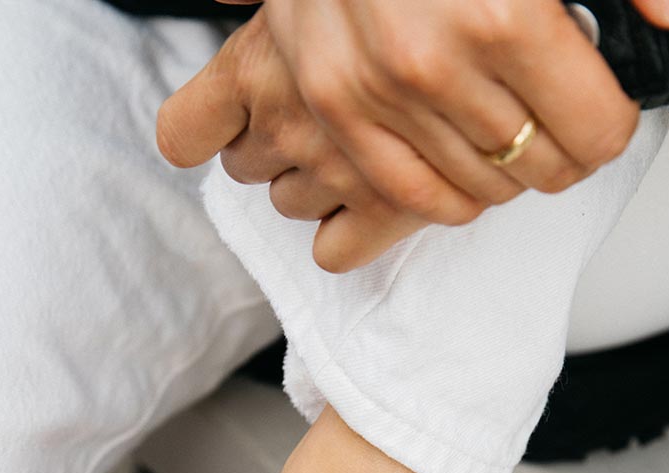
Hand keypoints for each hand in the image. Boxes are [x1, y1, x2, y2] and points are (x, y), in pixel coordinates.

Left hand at [158, 9, 435, 272]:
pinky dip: (347, 235)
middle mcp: (285, 121)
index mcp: (255, 63)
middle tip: (319, 115)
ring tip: (359, 145)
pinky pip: (333, 252)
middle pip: (245, 167)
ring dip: (316, 184)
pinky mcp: (385, 208)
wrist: (484, 5)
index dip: (204, 135)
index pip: (184, 135)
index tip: (227, 126)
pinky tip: (373, 199)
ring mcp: (333, 170)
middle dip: (274, 147)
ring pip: (290, 206)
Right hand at [223, 0, 644, 226]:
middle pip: (542, 167)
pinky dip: (451, 194)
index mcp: (503, 15)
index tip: (601, 110)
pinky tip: (464, 164)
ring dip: (506, 170)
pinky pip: (415, 198)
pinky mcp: (335, 112)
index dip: (609, 125)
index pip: (595, 132)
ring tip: (505, 129)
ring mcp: (377, 95)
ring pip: (483, 190)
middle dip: (559, 148)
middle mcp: (436, 66)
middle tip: (553, 118)